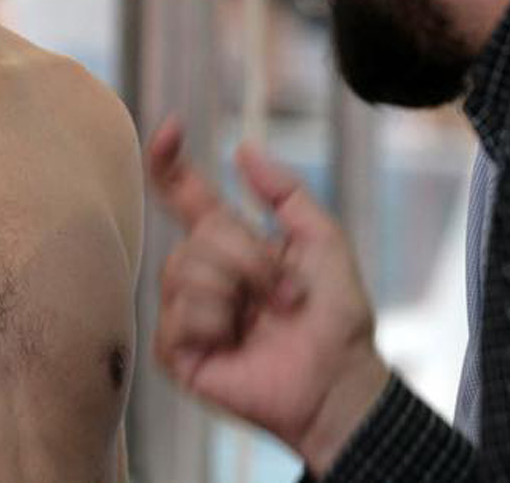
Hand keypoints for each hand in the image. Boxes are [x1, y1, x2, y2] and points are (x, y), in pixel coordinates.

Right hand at [147, 119, 390, 473]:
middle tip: (285, 292)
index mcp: (230, 244)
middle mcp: (202, 274)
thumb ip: (286, 192)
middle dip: (249, 258)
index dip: (169, 163)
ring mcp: (186, 313)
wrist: (340, 380)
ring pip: (183, 270)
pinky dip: (216, 324)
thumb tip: (243, 149)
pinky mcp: (178, 352)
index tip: (171, 129)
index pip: (184, 196)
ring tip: (265, 319)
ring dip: (236, 291)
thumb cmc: (337, 317)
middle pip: (199, 235)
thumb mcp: (323, 239)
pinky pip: (177, 316)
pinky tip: (235, 342)